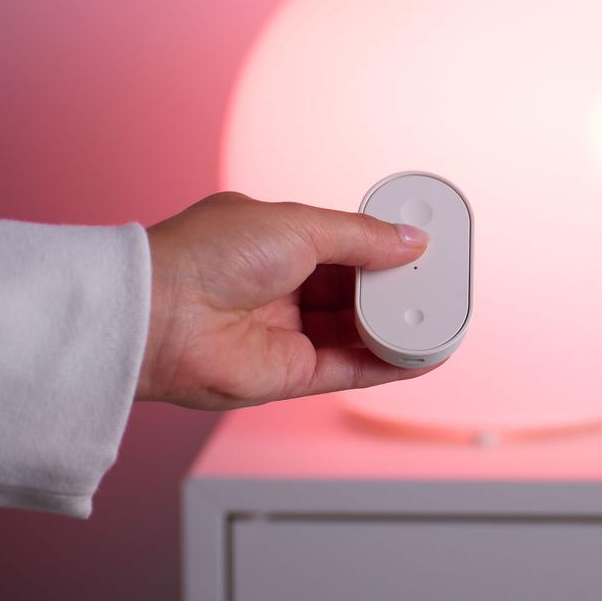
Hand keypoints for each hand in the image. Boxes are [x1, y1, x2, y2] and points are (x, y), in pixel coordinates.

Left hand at [137, 191, 434, 408]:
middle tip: (436, 283)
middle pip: (356, 290)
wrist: (161, 315)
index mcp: (278, 241)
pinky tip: (423, 354)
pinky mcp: (289, 375)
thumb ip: (362, 237)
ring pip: (357, 331)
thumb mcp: (300, 225)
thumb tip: (411, 240)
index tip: (421, 247)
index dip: (384, 246)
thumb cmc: (209, 255)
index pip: (346, 244)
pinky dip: (388, 364)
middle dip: (395, 288)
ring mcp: (287, 332)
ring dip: (398, 326)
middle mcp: (283, 287)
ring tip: (440, 318)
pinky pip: (350, 368)